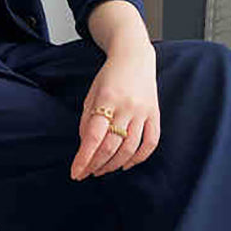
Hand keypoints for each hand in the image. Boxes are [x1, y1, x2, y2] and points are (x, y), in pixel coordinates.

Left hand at [71, 43, 159, 178]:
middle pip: (111, 146)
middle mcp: (127, 107)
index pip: (94, 136)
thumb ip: (87, 120)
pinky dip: (139, 158)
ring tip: (101, 170)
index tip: (75, 172)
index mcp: (107, 99)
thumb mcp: (91, 94)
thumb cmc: (109, 76)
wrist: (135, 57)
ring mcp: (143, 112)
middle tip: (86, 173)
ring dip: (113, 164)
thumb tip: (85, 147)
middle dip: (96, 164)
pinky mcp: (155, 114)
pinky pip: (151, 142)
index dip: (84, 158)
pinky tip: (125, 165)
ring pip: (130, 148)